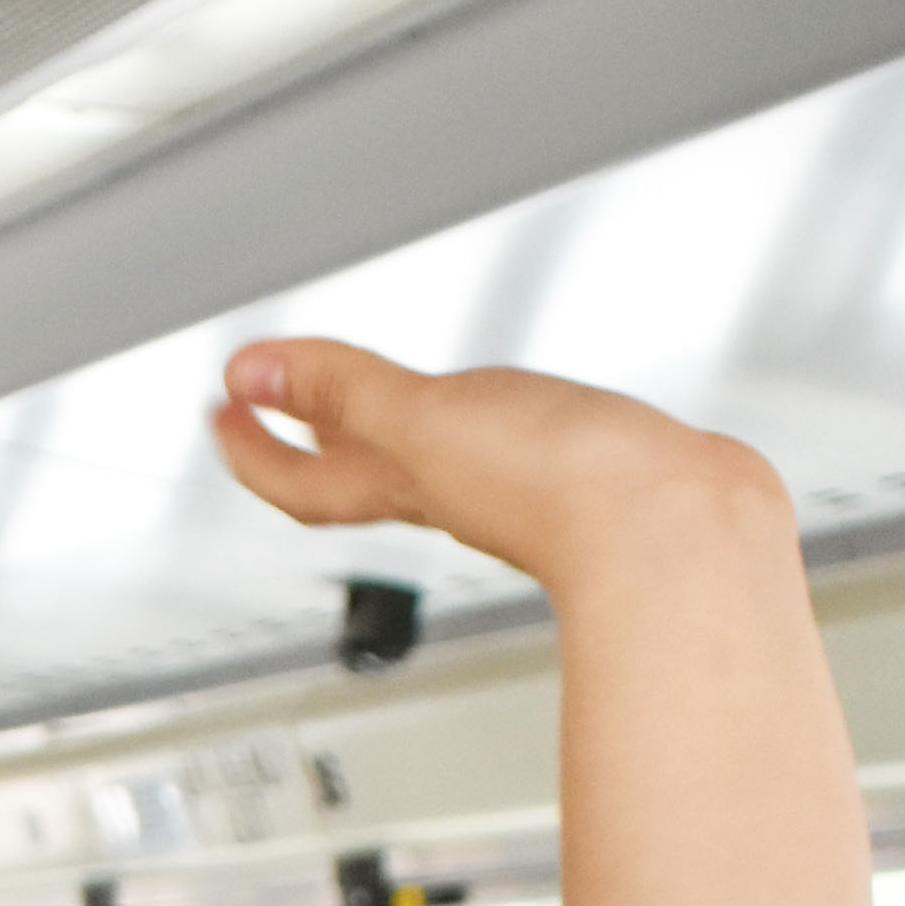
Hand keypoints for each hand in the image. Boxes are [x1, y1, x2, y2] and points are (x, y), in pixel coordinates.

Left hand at [207, 336, 788, 590]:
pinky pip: (496, 444)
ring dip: (384, 431)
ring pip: (424, 459)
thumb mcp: (428, 419)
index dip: (254, 451)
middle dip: (304, 437)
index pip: (302, 480)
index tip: (222, 411)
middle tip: (271, 399)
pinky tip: (496, 409)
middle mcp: (452, 489)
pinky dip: (474, 423)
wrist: (682, 527)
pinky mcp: (577, 470)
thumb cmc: (569, 488)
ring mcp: (513, 483)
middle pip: (354, 473)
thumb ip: (344, 392)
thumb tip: (252, 378)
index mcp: (409, 479)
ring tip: (367, 396)